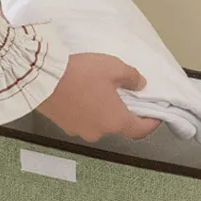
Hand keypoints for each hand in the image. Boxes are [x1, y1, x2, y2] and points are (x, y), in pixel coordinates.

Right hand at [38, 54, 160, 142]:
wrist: (44, 78)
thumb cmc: (82, 73)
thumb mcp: (114, 68)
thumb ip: (132, 78)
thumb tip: (140, 85)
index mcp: (116, 121)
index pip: (140, 130)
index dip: (151, 124)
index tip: (156, 116)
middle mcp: (100, 132)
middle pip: (117, 125)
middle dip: (121, 112)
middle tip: (121, 94)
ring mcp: (80, 132)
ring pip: (98, 123)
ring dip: (101, 112)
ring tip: (96, 93)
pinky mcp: (65, 127)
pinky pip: (82, 121)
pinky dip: (86, 112)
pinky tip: (80, 96)